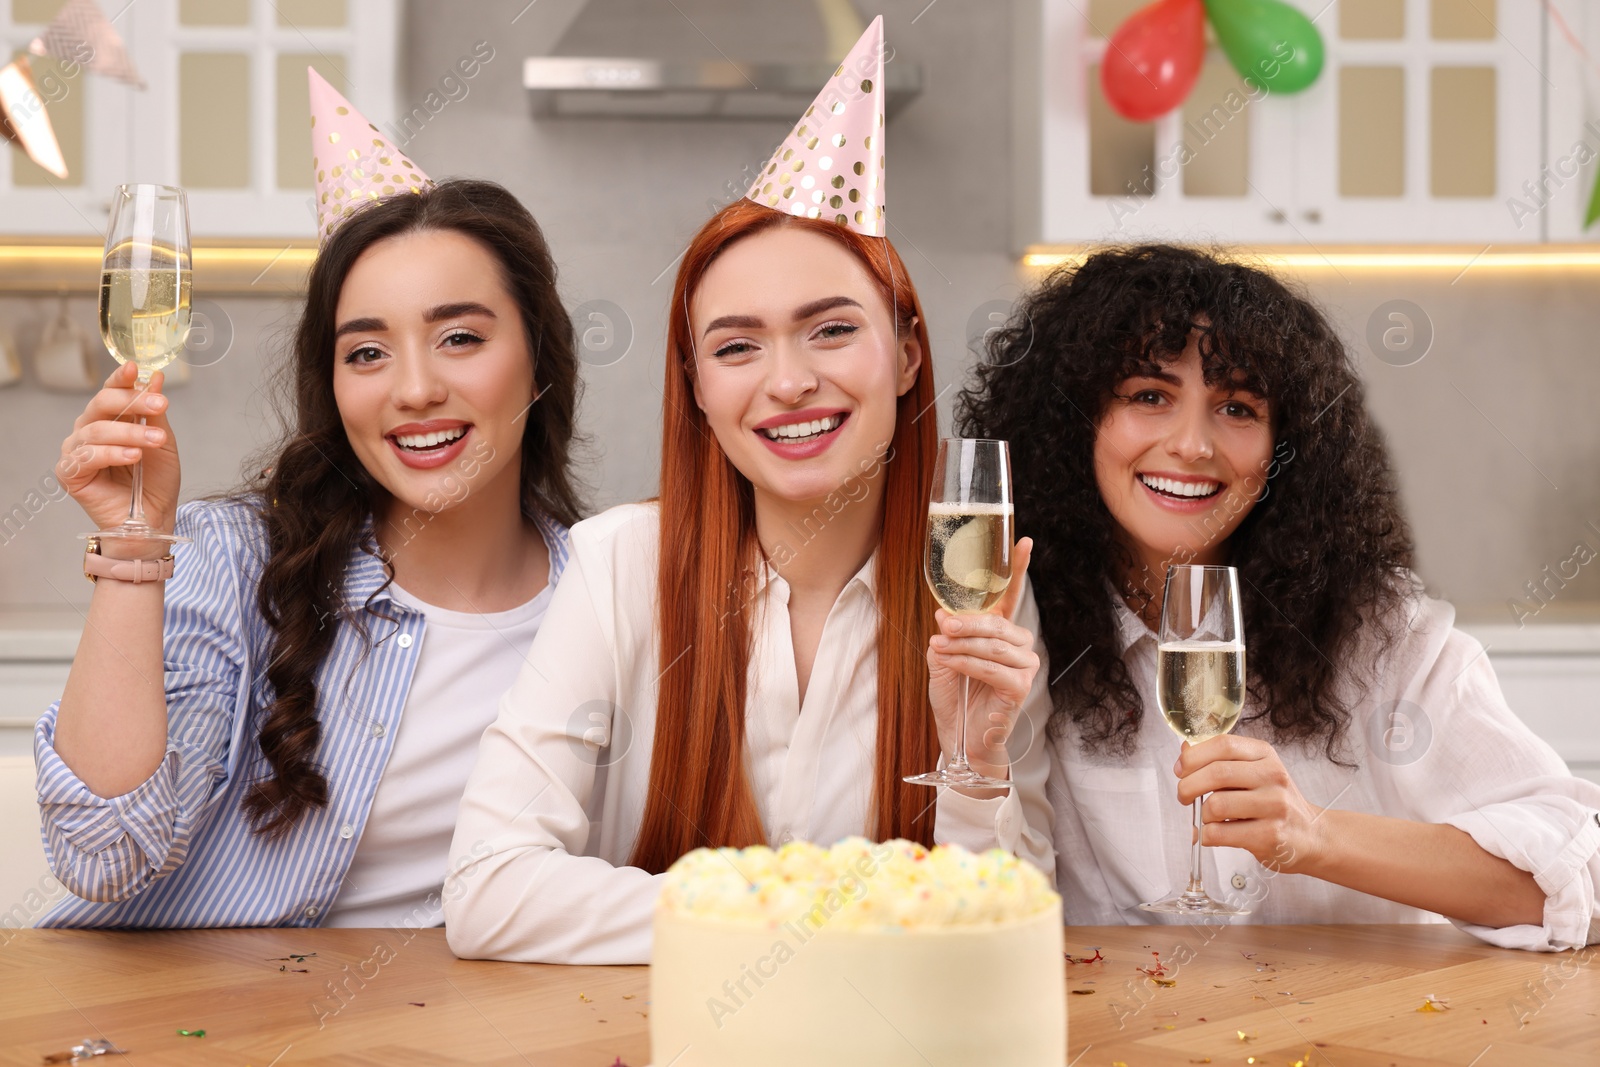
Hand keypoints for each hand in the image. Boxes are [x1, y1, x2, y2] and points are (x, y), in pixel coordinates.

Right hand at [57, 363, 179, 536]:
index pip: (111, 391)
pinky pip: (87, 457)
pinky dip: (111, 453)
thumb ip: (155, 414)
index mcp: (110, 419)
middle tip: (159, 404)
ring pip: (96, 430)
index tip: (135, 368)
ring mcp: (76, 451)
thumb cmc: (156, 482)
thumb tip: (154, 378)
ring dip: (130, 433)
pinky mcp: (69, 473)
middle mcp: (88, 430)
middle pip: (101, 405)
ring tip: (155, 442)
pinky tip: (133, 456)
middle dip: (132, 402)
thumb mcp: (163, 443)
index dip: (121, 379)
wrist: (152, 518)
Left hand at [926, 537, 1039, 787]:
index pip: (1011, 594)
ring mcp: (1024, 666)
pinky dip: (967, 663)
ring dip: (961, 646)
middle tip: (943, 625)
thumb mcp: (943, 659)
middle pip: (996, 621)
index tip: (1024, 540)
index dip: (1019, 567)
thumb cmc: (955, 697)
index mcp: (1001, 632)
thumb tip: (944, 614)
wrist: (960, 737)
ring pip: (992, 644)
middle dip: (966, 622)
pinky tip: (951, 664)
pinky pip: (992, 667)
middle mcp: (1018, 644)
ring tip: (940, 649)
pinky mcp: (1021, 688)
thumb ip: (947, 636)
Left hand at [1175, 734, 1326, 872]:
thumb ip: (1220, 761)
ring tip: (1209, 818)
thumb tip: (1185, 751)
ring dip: (1202, 815)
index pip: (1223, 744)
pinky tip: (1215, 834)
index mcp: (1265, 755)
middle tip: (1184, 796)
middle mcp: (1273, 776)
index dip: (1194, 756)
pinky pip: (1220, 833)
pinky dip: (1207, 835)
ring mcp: (1274, 806)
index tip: (1180, 769)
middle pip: (1217, 773)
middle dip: (1188, 786)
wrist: (1312, 836)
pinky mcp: (1270, 835)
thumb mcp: (1253, 773)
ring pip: (1216, 805)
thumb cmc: (1274, 802)